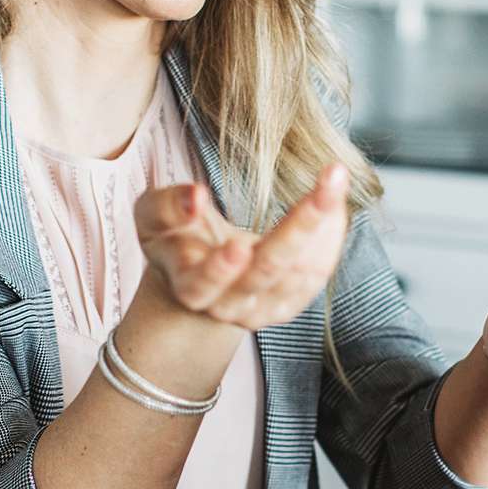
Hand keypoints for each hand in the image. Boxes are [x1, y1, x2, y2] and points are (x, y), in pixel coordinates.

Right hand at [133, 164, 351, 330]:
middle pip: (266, 272)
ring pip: (300, 272)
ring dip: (323, 224)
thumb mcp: (152, 217)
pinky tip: (334, 201)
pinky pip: (317, 273)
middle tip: (327, 185)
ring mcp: (263, 309)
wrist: (197, 279)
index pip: (203, 283)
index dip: (219, 269)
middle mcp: (229, 306)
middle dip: (298, 228)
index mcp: (190, 287)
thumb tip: (196, 197)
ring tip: (334, 179)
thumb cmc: (175, 239)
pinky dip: (330, 237)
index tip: (237, 245)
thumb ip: (167, 205)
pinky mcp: (290, 304)